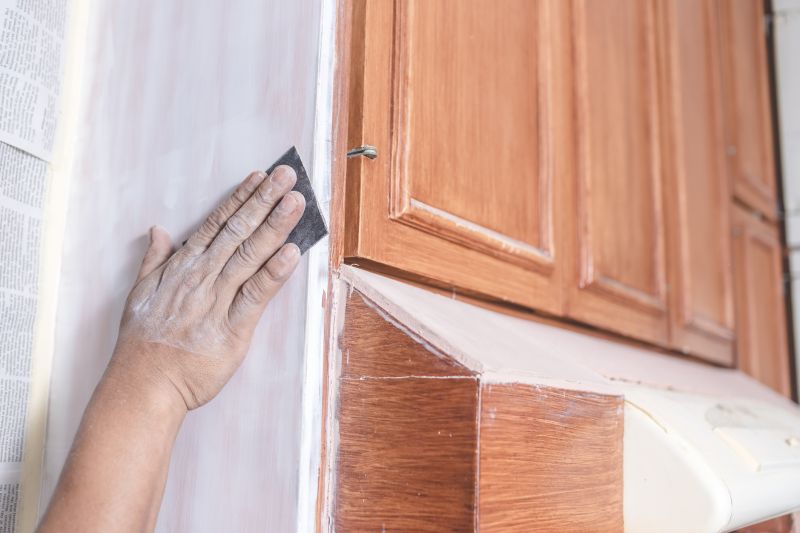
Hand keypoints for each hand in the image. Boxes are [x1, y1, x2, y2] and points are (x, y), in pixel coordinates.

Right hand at [110, 166, 304, 410]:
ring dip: (275, 226)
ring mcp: (218, 301)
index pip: (217, 224)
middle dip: (264, 201)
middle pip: (239, 231)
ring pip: (250, 255)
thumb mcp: (139, 293)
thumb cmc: (143, 343)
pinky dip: (274, 273)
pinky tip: (291, 252)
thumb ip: (154, 260)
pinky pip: (256, 295)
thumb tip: (160, 230)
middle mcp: (202, 277)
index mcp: (184, 267)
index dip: (241, 199)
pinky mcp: (232, 328)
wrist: (143, 385)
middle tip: (287, 177)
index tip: (260, 177)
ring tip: (295, 202)